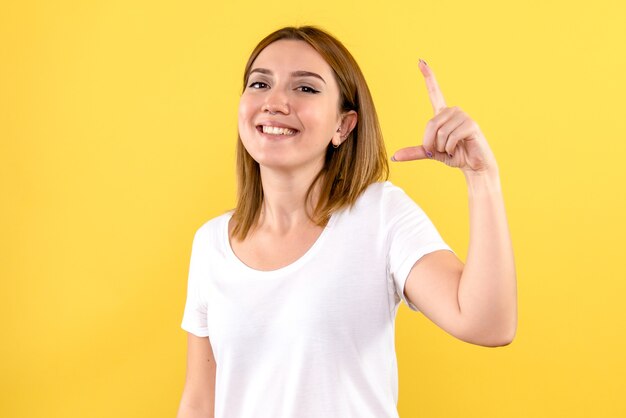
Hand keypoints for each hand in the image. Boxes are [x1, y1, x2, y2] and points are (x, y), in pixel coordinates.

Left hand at [391, 59, 497, 175]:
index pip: (434, 92)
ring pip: (440, 132)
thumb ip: (415, 151)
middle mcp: (453, 111)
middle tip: (439, 151)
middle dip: (430, 143)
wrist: (474, 165)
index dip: (428, 77)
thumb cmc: (454, 155)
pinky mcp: (471, 124)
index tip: (421, 61)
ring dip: (442, 147)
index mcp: (443, 114)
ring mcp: (463, 116)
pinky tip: (457, 150)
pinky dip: (450, 148)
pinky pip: (450, 137)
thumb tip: (394, 156)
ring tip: (451, 149)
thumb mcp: (431, 153)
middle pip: (431, 124)